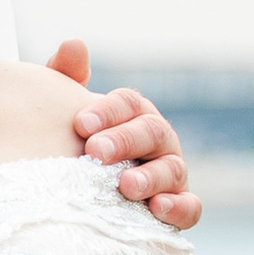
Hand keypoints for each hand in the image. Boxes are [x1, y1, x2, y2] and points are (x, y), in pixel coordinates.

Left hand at [46, 40, 199, 231]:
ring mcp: (169, 173)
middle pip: (152, 132)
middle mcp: (157, 141)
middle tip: (95, 152)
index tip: (80, 123)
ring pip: (171, 170)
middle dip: (125, 141)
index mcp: (131, 115)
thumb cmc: (71, 146)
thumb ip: (67, 78)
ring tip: (125, 186)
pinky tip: (157, 209)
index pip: (128, 103)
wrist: (73, 193)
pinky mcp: (176, 207)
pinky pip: (190, 207)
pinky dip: (179, 208)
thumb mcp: (63, 113)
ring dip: (150, 177)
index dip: (107, 111)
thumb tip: (73, 44)